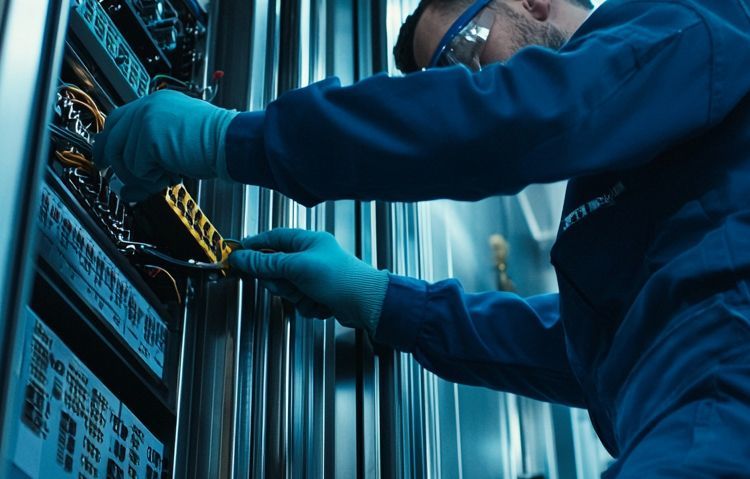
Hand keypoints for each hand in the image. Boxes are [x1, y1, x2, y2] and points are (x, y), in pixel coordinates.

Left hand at [93, 90, 237, 201]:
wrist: (230, 142)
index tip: (105, 162)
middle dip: (113, 165)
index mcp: (156, 104)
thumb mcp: (176, 150)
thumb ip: (150, 161)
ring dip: (142, 177)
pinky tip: (171, 174)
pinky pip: (136, 167)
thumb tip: (127, 189)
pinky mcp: (148, 136)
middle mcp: (148, 106)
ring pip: (123, 158)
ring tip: (166, 177)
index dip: (109, 144)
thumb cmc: (216, 144)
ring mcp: (146, 119)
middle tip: (118, 182)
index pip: (119, 121)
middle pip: (112, 137)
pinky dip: (152, 178)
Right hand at [229, 228, 388, 334]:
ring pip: (288, 288)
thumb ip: (267, 263)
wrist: (366, 304)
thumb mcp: (297, 267)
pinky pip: (300, 301)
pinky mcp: (320, 294)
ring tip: (310, 295)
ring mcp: (316, 276)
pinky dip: (308, 306)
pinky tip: (321, 304)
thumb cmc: (340, 278)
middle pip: (277, 268)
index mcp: (308, 241)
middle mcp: (311, 256)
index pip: (273, 238)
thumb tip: (242, 257)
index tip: (239, 255)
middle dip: (280, 281)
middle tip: (287, 285)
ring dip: (296, 296)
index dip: (255, 246)